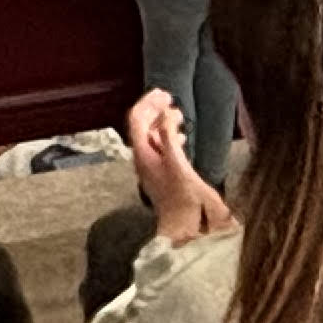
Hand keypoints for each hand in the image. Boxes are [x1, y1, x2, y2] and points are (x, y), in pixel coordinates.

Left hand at [123, 90, 229, 243]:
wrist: (184, 230)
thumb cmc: (184, 201)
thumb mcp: (179, 165)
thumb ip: (169, 138)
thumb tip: (166, 113)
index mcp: (144, 155)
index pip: (137, 119)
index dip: (148, 102)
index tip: (165, 93)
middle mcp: (143, 160)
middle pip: (142, 126)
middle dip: (154, 108)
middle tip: (170, 97)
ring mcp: (152, 168)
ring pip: (151, 137)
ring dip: (162, 121)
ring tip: (177, 113)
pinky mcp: (162, 175)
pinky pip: (160, 148)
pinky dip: (168, 136)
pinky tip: (181, 137)